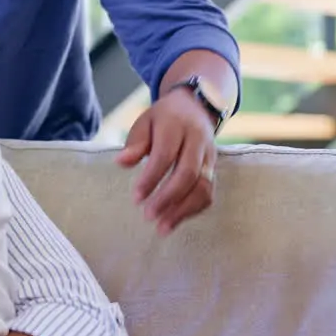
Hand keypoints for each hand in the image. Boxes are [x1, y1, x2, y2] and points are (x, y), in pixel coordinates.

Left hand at [115, 87, 217, 234]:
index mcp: (176, 126)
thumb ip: (135, 143)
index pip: (165, 155)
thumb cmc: (162, 119)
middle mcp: (198, 140)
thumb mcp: (144, 122)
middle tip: (148, 216)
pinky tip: (175, 220)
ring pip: (204, 186)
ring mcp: (210, 155)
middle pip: (188, 173)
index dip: (151, 179)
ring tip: (162, 228)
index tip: (136, 199)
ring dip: (183, 210)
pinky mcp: (214, 167)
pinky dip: (193, 209)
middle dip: (168, 198)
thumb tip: (121, 163)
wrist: (195, 107)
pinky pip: (209, 191)